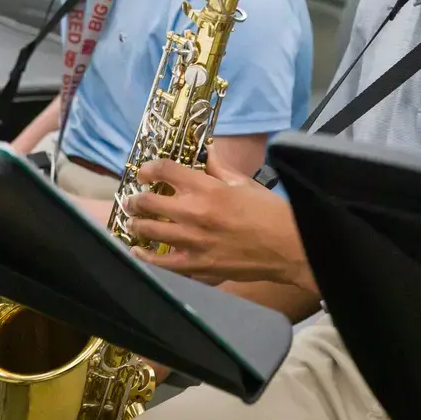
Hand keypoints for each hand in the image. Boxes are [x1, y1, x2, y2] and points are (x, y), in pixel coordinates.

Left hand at [120, 154, 313, 289]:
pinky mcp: (196, 267)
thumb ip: (219, 168)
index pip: (165, 171)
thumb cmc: (268, 212)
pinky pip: (161, 263)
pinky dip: (145, 256)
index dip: (149, 168)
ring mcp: (192, 243)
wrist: (287, 247)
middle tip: (133, 199)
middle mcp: (193, 213)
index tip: (143, 172)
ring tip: (134, 221)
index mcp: (206, 188)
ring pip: (149, 231)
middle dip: (136, 199)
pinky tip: (139, 251)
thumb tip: (207, 153)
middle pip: (148, 202)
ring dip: (136, 224)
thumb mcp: (244, 183)